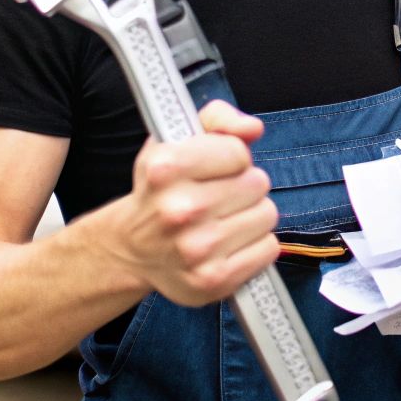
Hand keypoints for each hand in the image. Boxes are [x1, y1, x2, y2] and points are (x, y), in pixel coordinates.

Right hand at [101, 100, 279, 306]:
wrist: (132, 248)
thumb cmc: (162, 188)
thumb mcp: (175, 140)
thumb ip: (218, 119)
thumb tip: (252, 128)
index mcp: (165, 169)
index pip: (239, 152)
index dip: (231, 157)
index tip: (214, 167)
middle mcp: (178, 211)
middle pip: (257, 183)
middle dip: (243, 186)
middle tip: (218, 196)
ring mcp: (196, 250)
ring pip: (267, 215)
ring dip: (251, 215)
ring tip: (223, 219)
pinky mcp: (213, 281)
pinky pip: (268, 248)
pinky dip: (256, 244)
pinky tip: (230, 243)